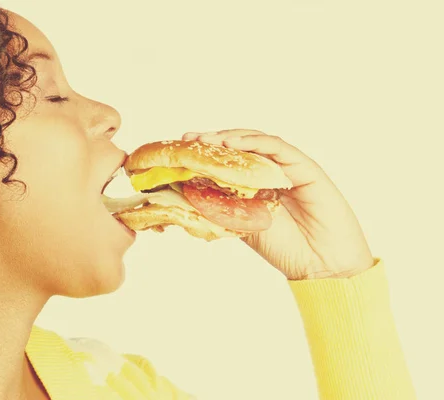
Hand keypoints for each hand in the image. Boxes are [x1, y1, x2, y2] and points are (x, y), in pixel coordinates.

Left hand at [182, 129, 374, 279]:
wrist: (321, 265)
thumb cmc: (285, 248)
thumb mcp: (242, 226)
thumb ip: (221, 210)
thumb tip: (184, 197)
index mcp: (256, 184)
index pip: (228, 161)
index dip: (205, 154)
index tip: (180, 151)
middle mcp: (271, 171)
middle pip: (240, 147)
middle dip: (213, 141)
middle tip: (190, 140)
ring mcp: (288, 167)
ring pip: (257, 142)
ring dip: (230, 138)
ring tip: (208, 140)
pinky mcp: (306, 168)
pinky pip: (279, 148)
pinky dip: (255, 143)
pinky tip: (233, 143)